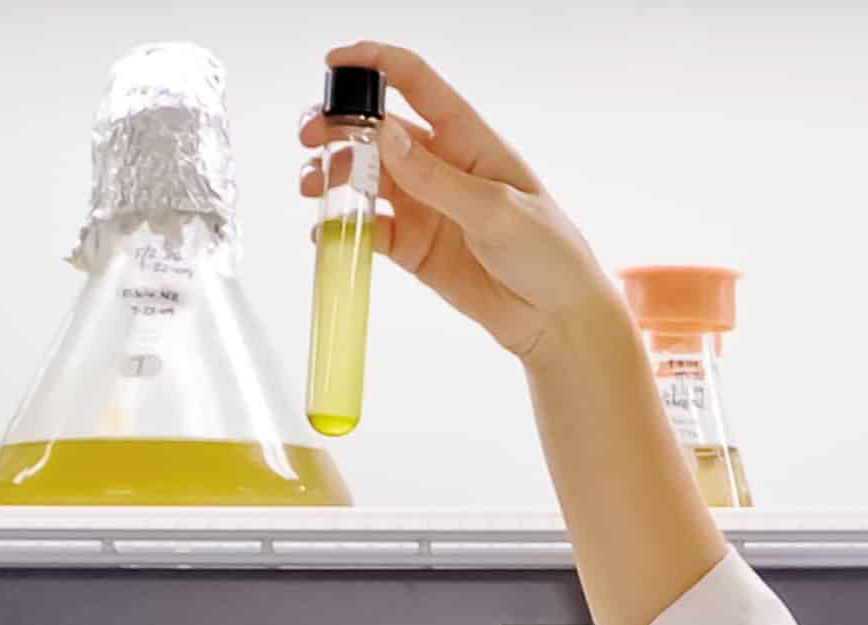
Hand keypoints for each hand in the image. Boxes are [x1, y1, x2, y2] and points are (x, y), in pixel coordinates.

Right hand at [297, 43, 626, 363]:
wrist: (556, 319)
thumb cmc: (548, 253)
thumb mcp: (496, 211)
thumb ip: (436, 178)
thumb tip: (384, 137)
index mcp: (468, 138)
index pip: (416, 83)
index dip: (375, 65)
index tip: (335, 62)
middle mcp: (440, 164)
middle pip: (377, 130)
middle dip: (339, 127)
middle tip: (311, 138)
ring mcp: (423, 204)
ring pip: (364, 176)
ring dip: (333, 175)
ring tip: (313, 188)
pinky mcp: (412, 245)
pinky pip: (367, 228)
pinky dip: (342, 228)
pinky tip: (326, 234)